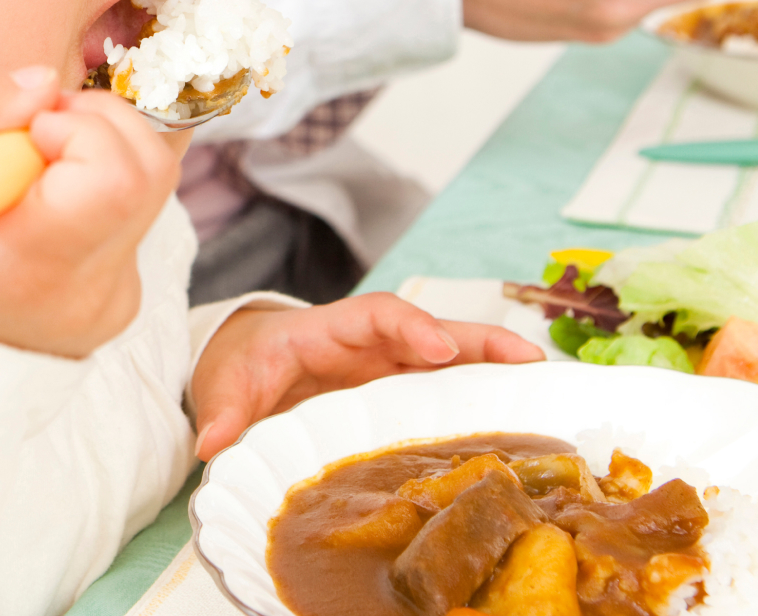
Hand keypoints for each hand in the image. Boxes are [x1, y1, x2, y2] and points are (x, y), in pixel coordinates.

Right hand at [0, 68, 178, 357]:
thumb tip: (45, 81)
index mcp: (36, 260)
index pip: (116, 174)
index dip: (82, 127)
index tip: (31, 131)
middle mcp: (92, 288)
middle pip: (151, 168)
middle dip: (101, 121)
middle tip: (39, 131)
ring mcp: (117, 299)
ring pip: (148, 188)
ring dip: (99, 153)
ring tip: (35, 172)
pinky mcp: (125, 299)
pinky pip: (132, 220)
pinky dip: (95, 195)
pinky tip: (42, 215)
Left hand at [189, 294, 543, 460]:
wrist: (244, 368)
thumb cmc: (243, 367)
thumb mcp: (228, 385)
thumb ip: (226, 411)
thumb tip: (214, 443)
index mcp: (330, 329)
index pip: (378, 315)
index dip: (411, 327)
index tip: (438, 346)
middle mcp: (370, 343)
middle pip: (432, 330)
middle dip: (479, 340)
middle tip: (528, 358)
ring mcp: (390, 366)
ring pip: (450, 357)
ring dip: (495, 365)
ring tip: (543, 382)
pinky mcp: (399, 391)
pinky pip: (446, 387)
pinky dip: (482, 393)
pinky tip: (520, 412)